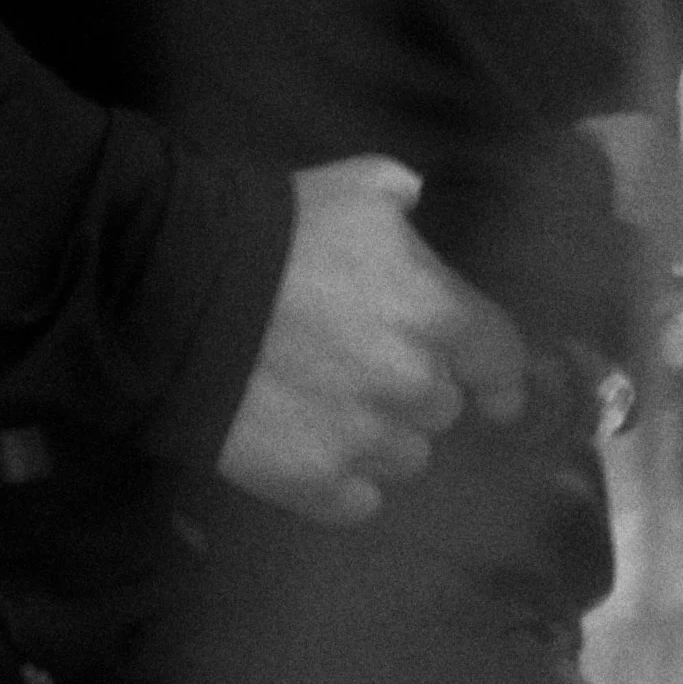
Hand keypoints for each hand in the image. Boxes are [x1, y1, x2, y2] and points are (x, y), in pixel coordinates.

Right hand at [217, 154, 527, 524]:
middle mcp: (416, 386)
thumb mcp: (351, 183)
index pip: (501, 360)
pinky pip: (357, 500)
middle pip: (442, 408)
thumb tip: (414, 199)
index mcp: (437, 313)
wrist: (181, 291)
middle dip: (412, 388)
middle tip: (358, 362)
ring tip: (326, 404)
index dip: (499, 376)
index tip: (496, 393)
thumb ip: (399, 193)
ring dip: (378, 435)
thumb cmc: (275, 229)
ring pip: (404, 458)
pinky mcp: (316, 483)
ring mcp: (366, 441)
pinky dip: (340, 477)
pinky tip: (307, 444)